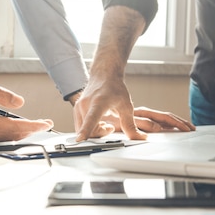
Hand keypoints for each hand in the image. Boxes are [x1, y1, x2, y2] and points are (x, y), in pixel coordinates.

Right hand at [0, 65, 53, 142]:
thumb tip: (20, 103)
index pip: (11, 127)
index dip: (31, 125)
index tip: (44, 123)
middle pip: (10, 136)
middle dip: (30, 130)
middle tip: (46, 124)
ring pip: (5, 140)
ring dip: (22, 134)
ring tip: (37, 126)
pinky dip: (11, 135)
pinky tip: (20, 129)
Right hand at [73, 74, 194, 141]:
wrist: (104, 76)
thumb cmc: (114, 88)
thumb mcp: (126, 107)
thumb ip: (130, 125)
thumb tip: (139, 138)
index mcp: (98, 103)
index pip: (91, 120)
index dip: (86, 131)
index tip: (80, 139)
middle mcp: (85, 105)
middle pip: (89, 131)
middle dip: (100, 135)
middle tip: (110, 127)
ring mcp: (78, 108)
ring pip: (83, 131)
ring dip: (95, 132)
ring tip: (105, 124)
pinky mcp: (76, 110)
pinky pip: (81, 127)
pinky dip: (90, 128)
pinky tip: (98, 122)